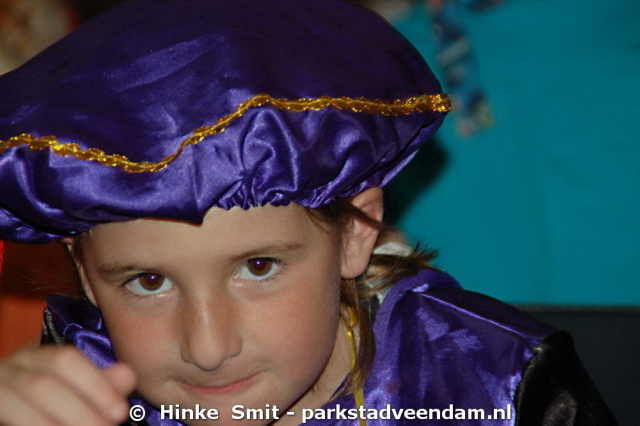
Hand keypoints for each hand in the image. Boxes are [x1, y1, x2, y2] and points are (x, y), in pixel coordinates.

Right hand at [0, 345, 135, 425]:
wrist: (19, 418)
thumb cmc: (51, 408)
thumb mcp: (77, 394)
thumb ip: (101, 385)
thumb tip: (127, 374)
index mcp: (37, 357)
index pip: (66, 360)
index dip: (96, 385)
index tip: (121, 412)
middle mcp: (12, 369)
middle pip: (44, 385)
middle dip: (80, 411)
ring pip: (28, 401)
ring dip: (58, 424)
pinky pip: (9, 417)